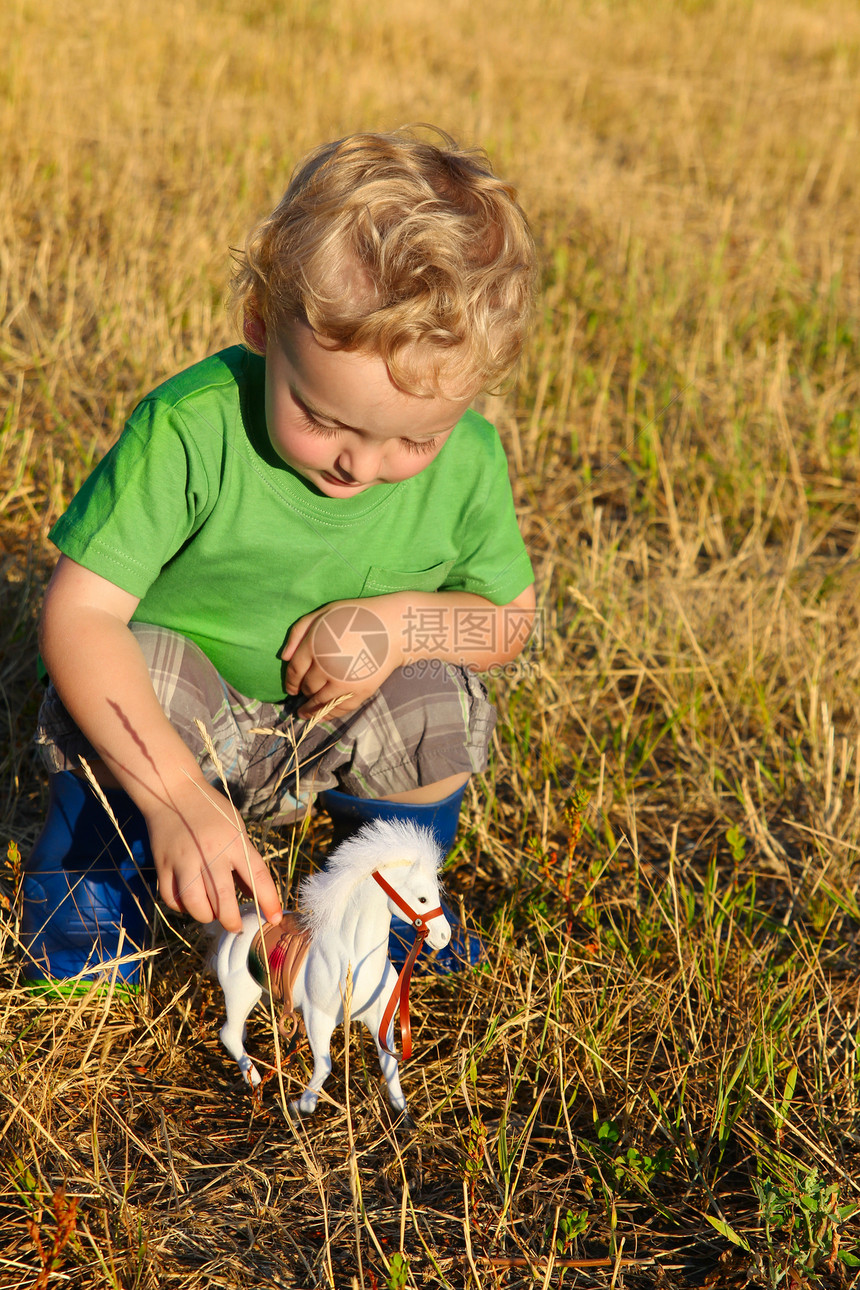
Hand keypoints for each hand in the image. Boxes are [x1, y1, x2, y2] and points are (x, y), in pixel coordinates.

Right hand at [143, 777, 281, 932]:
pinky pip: (172, 898)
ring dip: (206, 916)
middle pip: (224, 900)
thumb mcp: (236, 828)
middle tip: (235, 926)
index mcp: (235, 841)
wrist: (171, 791)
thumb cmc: (211, 811)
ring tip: (211, 913)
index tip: (274, 919)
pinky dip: (182, 907)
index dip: (268, 902)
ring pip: (196, 905)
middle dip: (232, 920)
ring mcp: (184, 859)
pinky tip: (189, 902)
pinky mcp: (163, 865)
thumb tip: (254, 895)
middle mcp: (211, 852)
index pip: (258, 877)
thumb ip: (245, 860)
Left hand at [281, 596, 405, 718]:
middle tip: (304, 695)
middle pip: (308, 687)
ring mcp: (343, 681)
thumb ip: (298, 632)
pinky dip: (329, 715)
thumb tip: (283, 657)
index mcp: (314, 646)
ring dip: (311, 710)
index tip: (291, 690)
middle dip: (304, 692)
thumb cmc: (356, 616)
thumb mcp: (322, 614)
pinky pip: (339, 708)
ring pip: (320, 702)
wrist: (392, 627)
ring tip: (305, 714)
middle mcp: (325, 666)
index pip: (294, 671)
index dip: (290, 683)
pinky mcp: (359, 692)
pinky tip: (322, 716)